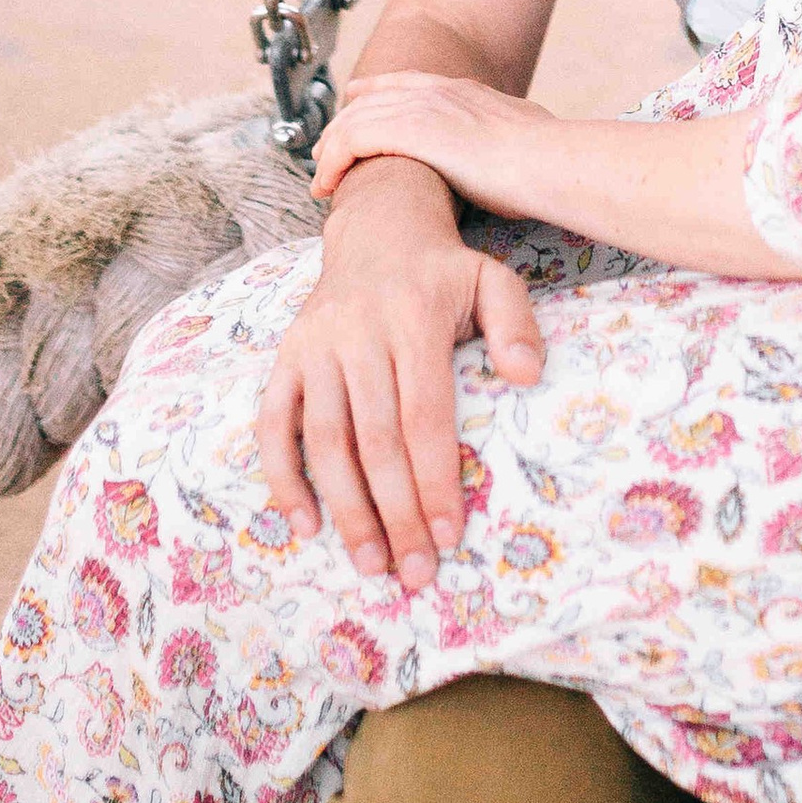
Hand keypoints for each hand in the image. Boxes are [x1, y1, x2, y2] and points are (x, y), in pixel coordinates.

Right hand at [255, 153, 543, 585]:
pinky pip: (274, 423)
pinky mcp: (285, 358)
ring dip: (345, 508)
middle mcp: (357, 333)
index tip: (450, 536)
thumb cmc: (443, 274)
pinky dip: (284, 476)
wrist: (378, 231)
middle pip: (375, 439)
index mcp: (413, 318)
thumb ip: (515, 323)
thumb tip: (527, 376)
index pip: (424, 414)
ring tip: (370, 563)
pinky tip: (306, 526)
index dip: (434, 479)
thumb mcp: (492, 279)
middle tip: (414, 571)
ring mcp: (315, 346)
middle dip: (395, 512)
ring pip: (325, 439)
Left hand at [312, 68, 543, 212]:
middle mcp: (438, 92)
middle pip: (371, 101)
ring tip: (320, 179)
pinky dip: (332, 163)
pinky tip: (326, 185)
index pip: (406, 82)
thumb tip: (521, 149)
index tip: (354, 98)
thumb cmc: (544, 162)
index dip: (374, 90)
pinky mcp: (406, 131)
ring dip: (331, 151)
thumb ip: (510, 138)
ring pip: (354, 122)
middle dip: (342, 125)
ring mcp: (422, 108)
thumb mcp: (526, 137)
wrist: (546, 161)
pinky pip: (350, 141)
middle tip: (324, 151)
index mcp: (465, 91)